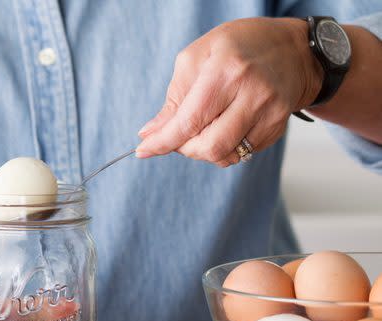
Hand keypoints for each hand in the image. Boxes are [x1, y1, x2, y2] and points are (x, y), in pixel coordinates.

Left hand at [136, 18, 321, 166]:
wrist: (294, 50)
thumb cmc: (239, 47)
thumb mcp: (197, 58)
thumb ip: (174, 98)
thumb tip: (150, 133)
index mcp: (226, 71)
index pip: (189, 121)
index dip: (163, 142)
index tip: (144, 150)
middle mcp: (252, 94)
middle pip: (209, 147)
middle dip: (184, 149)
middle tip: (178, 135)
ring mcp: (270, 113)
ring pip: (225, 156)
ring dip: (203, 151)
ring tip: (200, 130)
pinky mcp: (278, 128)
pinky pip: (241, 154)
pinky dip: (223, 148)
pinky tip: (223, 127)